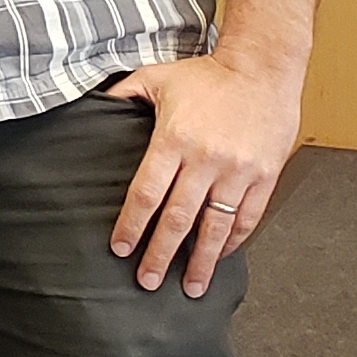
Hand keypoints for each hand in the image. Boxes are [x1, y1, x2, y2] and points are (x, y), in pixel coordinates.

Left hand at [108, 52, 302, 297]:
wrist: (263, 69)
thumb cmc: (206, 74)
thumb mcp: (156, 77)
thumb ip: (123, 95)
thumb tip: (92, 108)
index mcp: (174, 139)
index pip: (146, 193)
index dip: (132, 224)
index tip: (120, 248)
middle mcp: (206, 160)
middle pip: (178, 218)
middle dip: (161, 253)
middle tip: (147, 281)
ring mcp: (238, 171)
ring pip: (216, 226)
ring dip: (202, 260)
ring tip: (191, 287)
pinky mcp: (265, 176)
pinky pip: (247, 217)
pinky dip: (234, 240)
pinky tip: (221, 256)